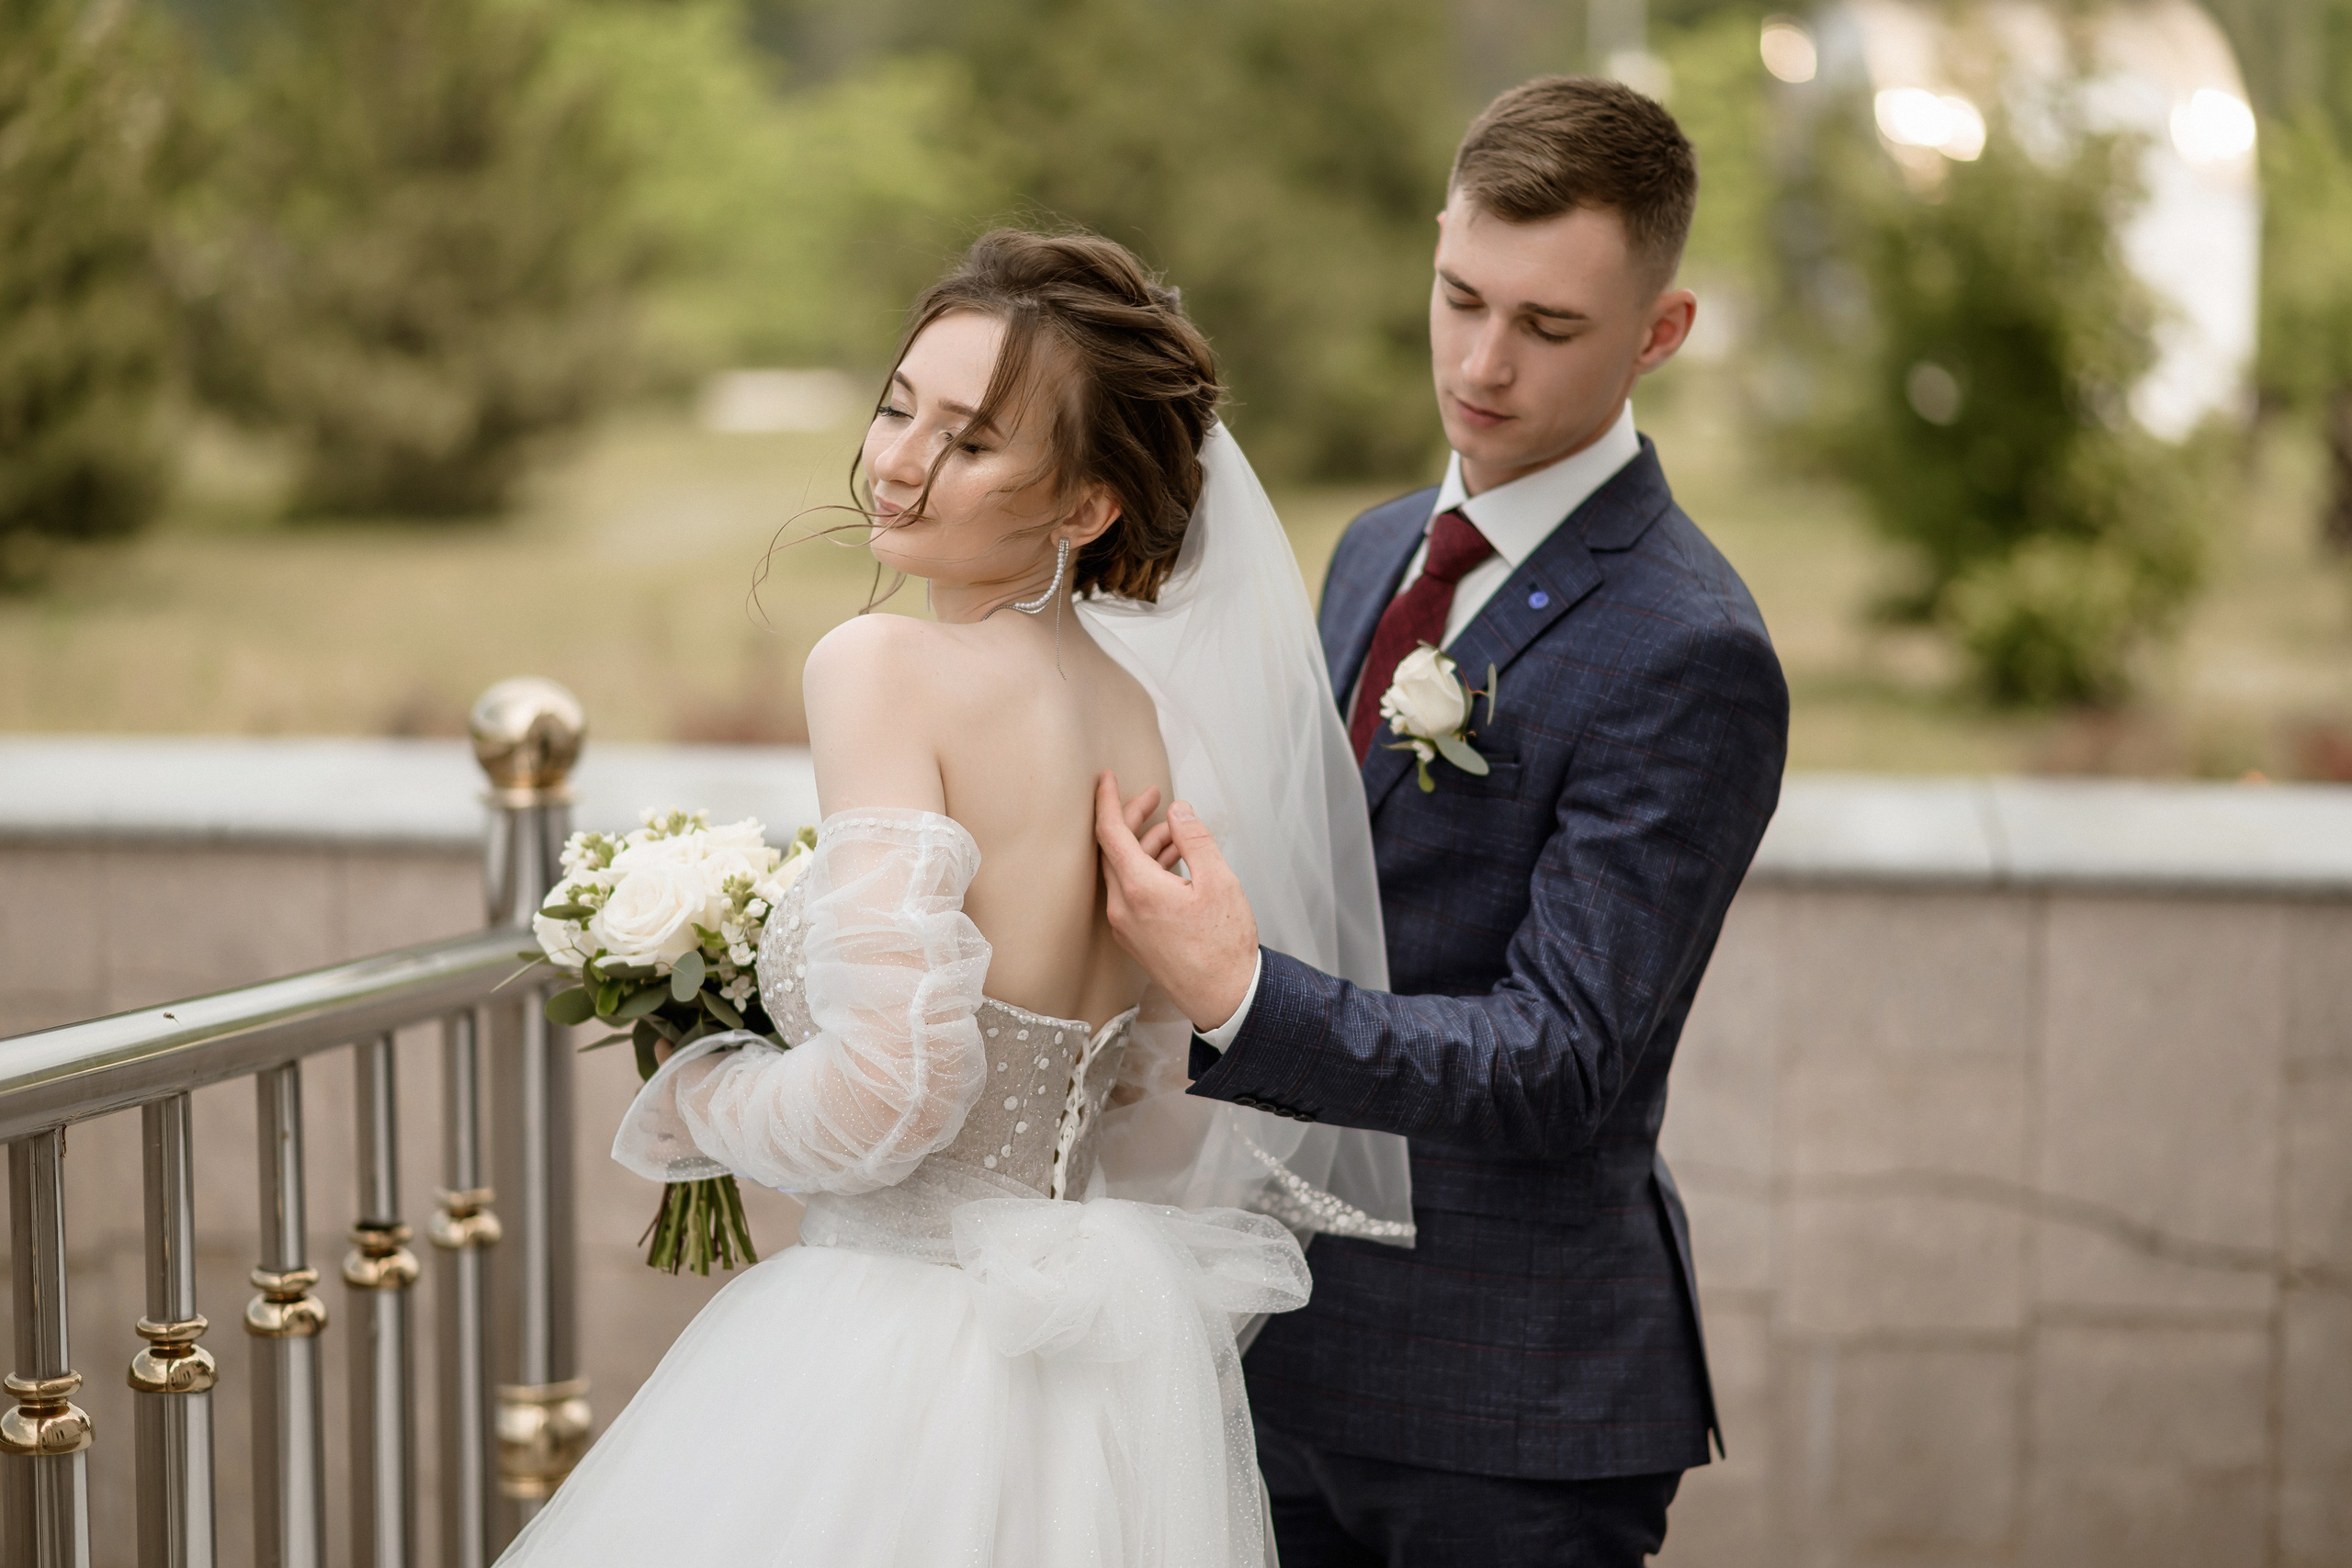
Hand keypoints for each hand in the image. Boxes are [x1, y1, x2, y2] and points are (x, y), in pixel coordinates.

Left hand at [1094, 771, 1259, 1032]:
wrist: (1224, 998)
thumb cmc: (1224, 946)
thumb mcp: (1219, 881)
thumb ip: (1195, 839)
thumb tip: (1178, 811)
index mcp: (1139, 889)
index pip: (1110, 832)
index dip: (1107, 800)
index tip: (1106, 777)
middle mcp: (1123, 908)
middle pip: (1114, 850)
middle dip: (1133, 819)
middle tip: (1154, 798)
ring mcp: (1126, 926)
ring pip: (1124, 871)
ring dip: (1146, 846)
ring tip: (1177, 834)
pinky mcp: (1135, 938)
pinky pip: (1131, 892)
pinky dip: (1148, 870)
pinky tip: (1174, 863)